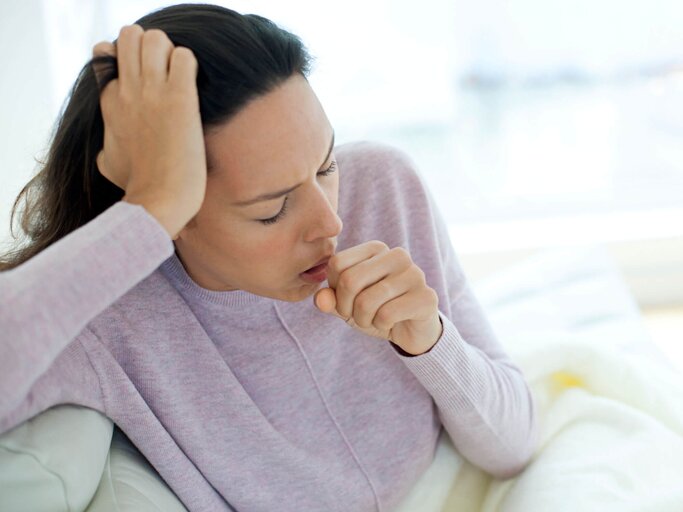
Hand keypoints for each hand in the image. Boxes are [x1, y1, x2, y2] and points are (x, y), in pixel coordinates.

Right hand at [91, 25, 206, 238]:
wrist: (157, 202)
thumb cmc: (138, 188)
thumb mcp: (109, 164)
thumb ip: (105, 147)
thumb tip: (104, 152)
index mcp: (109, 102)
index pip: (107, 54)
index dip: (128, 60)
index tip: (145, 80)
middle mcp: (127, 91)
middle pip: (130, 36)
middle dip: (150, 46)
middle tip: (166, 71)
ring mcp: (152, 93)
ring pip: (155, 39)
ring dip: (170, 51)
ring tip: (180, 78)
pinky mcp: (179, 99)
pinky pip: (184, 57)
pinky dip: (190, 64)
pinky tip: (193, 86)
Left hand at [314, 241, 442, 355]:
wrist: (412, 330)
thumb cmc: (377, 310)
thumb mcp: (347, 305)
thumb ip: (330, 299)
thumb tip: (320, 299)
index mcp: (376, 248)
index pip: (337, 263)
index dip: (334, 290)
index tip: (347, 301)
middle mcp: (397, 255)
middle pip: (350, 280)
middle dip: (346, 308)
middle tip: (358, 316)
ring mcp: (415, 274)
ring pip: (366, 301)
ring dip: (364, 320)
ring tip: (375, 319)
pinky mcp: (426, 297)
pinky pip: (386, 315)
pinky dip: (381, 325)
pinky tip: (392, 322)